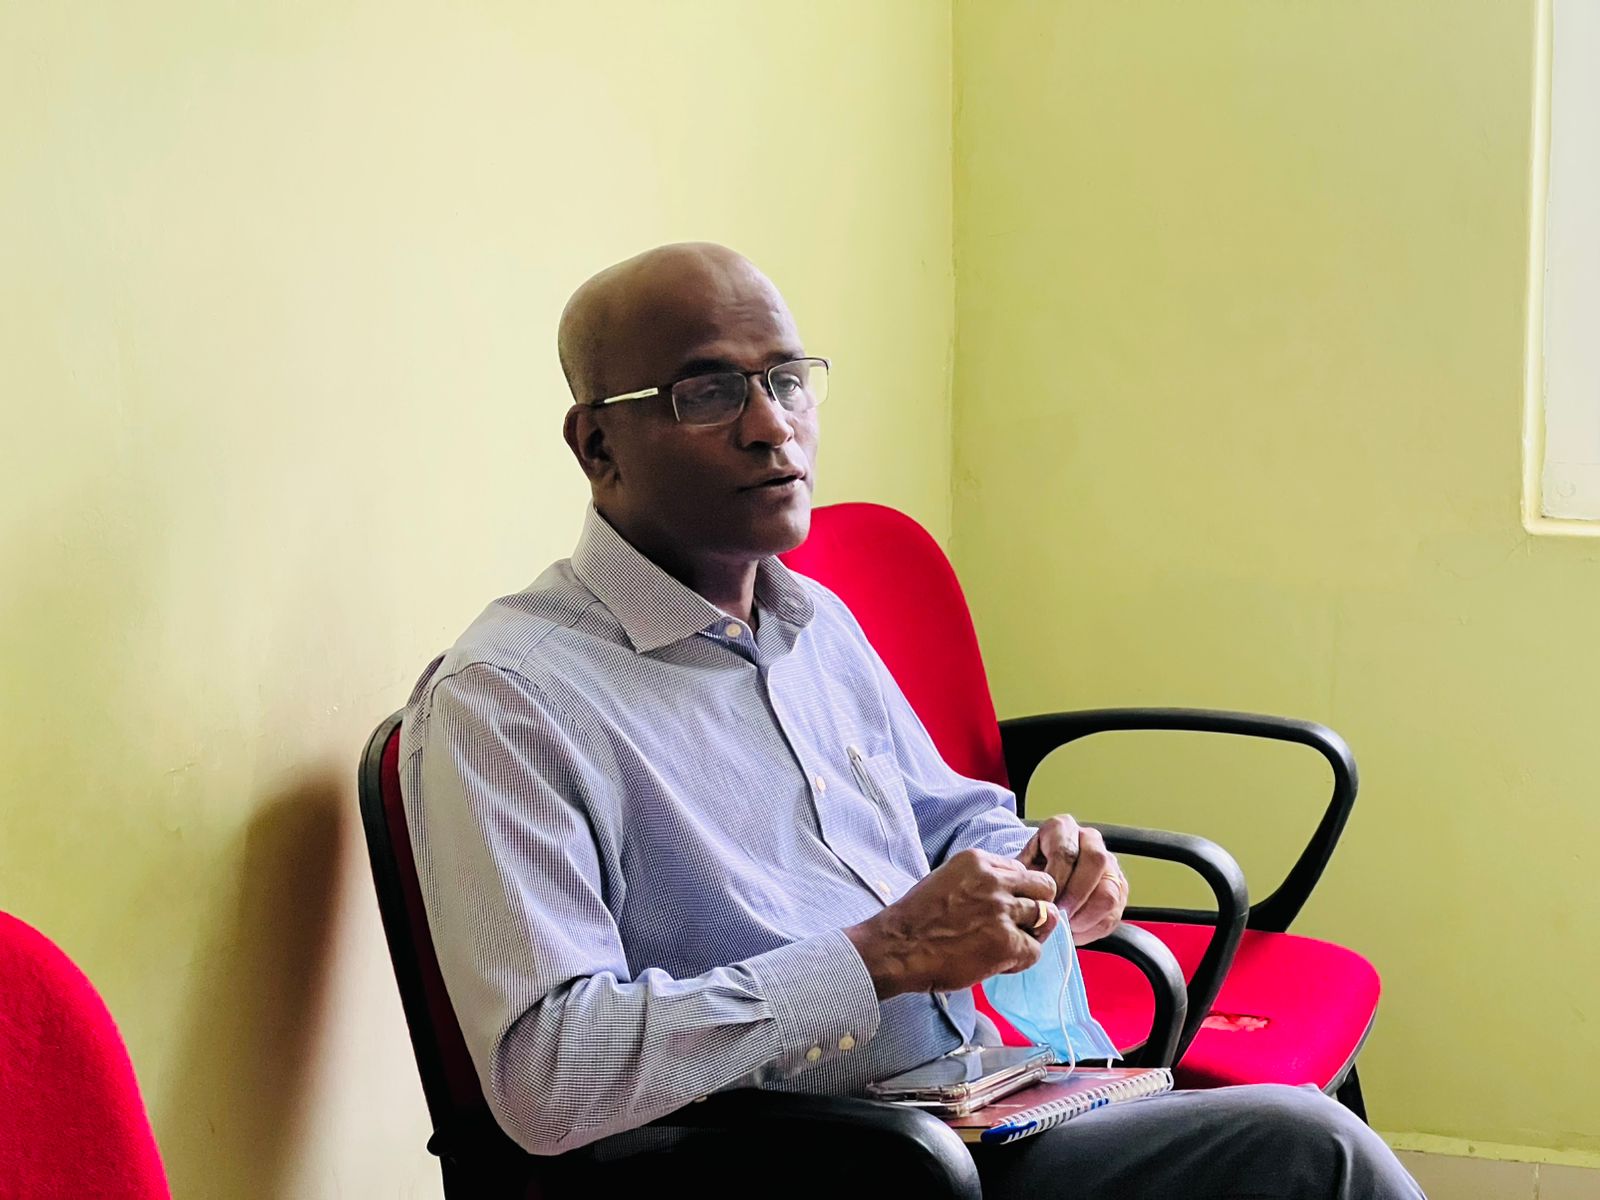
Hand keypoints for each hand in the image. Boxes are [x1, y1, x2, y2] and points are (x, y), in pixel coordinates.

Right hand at [843, 849, 1061, 998]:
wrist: (898, 948)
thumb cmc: (916, 919)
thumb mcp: (946, 879)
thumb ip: (979, 881)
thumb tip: (1007, 894)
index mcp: (977, 861)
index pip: (1021, 869)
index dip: (1017, 891)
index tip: (1003, 907)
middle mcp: (994, 880)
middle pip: (1044, 886)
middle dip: (1037, 905)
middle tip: (1021, 924)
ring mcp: (1002, 910)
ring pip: (1046, 916)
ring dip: (1030, 933)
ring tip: (1007, 945)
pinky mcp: (1006, 942)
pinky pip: (1035, 950)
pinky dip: (1021, 959)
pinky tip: (1000, 963)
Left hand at [1018, 815, 1126, 945]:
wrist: (1044, 875)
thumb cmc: (1031, 871)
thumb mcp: (1021, 867)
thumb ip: (1024, 879)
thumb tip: (1030, 902)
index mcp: (1062, 828)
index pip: (1066, 851)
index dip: (1056, 881)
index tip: (1045, 902)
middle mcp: (1090, 839)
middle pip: (1095, 861)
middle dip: (1075, 895)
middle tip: (1058, 915)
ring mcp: (1109, 863)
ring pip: (1109, 891)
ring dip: (1086, 915)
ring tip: (1066, 926)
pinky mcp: (1119, 888)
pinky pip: (1113, 913)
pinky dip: (1093, 927)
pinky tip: (1075, 930)